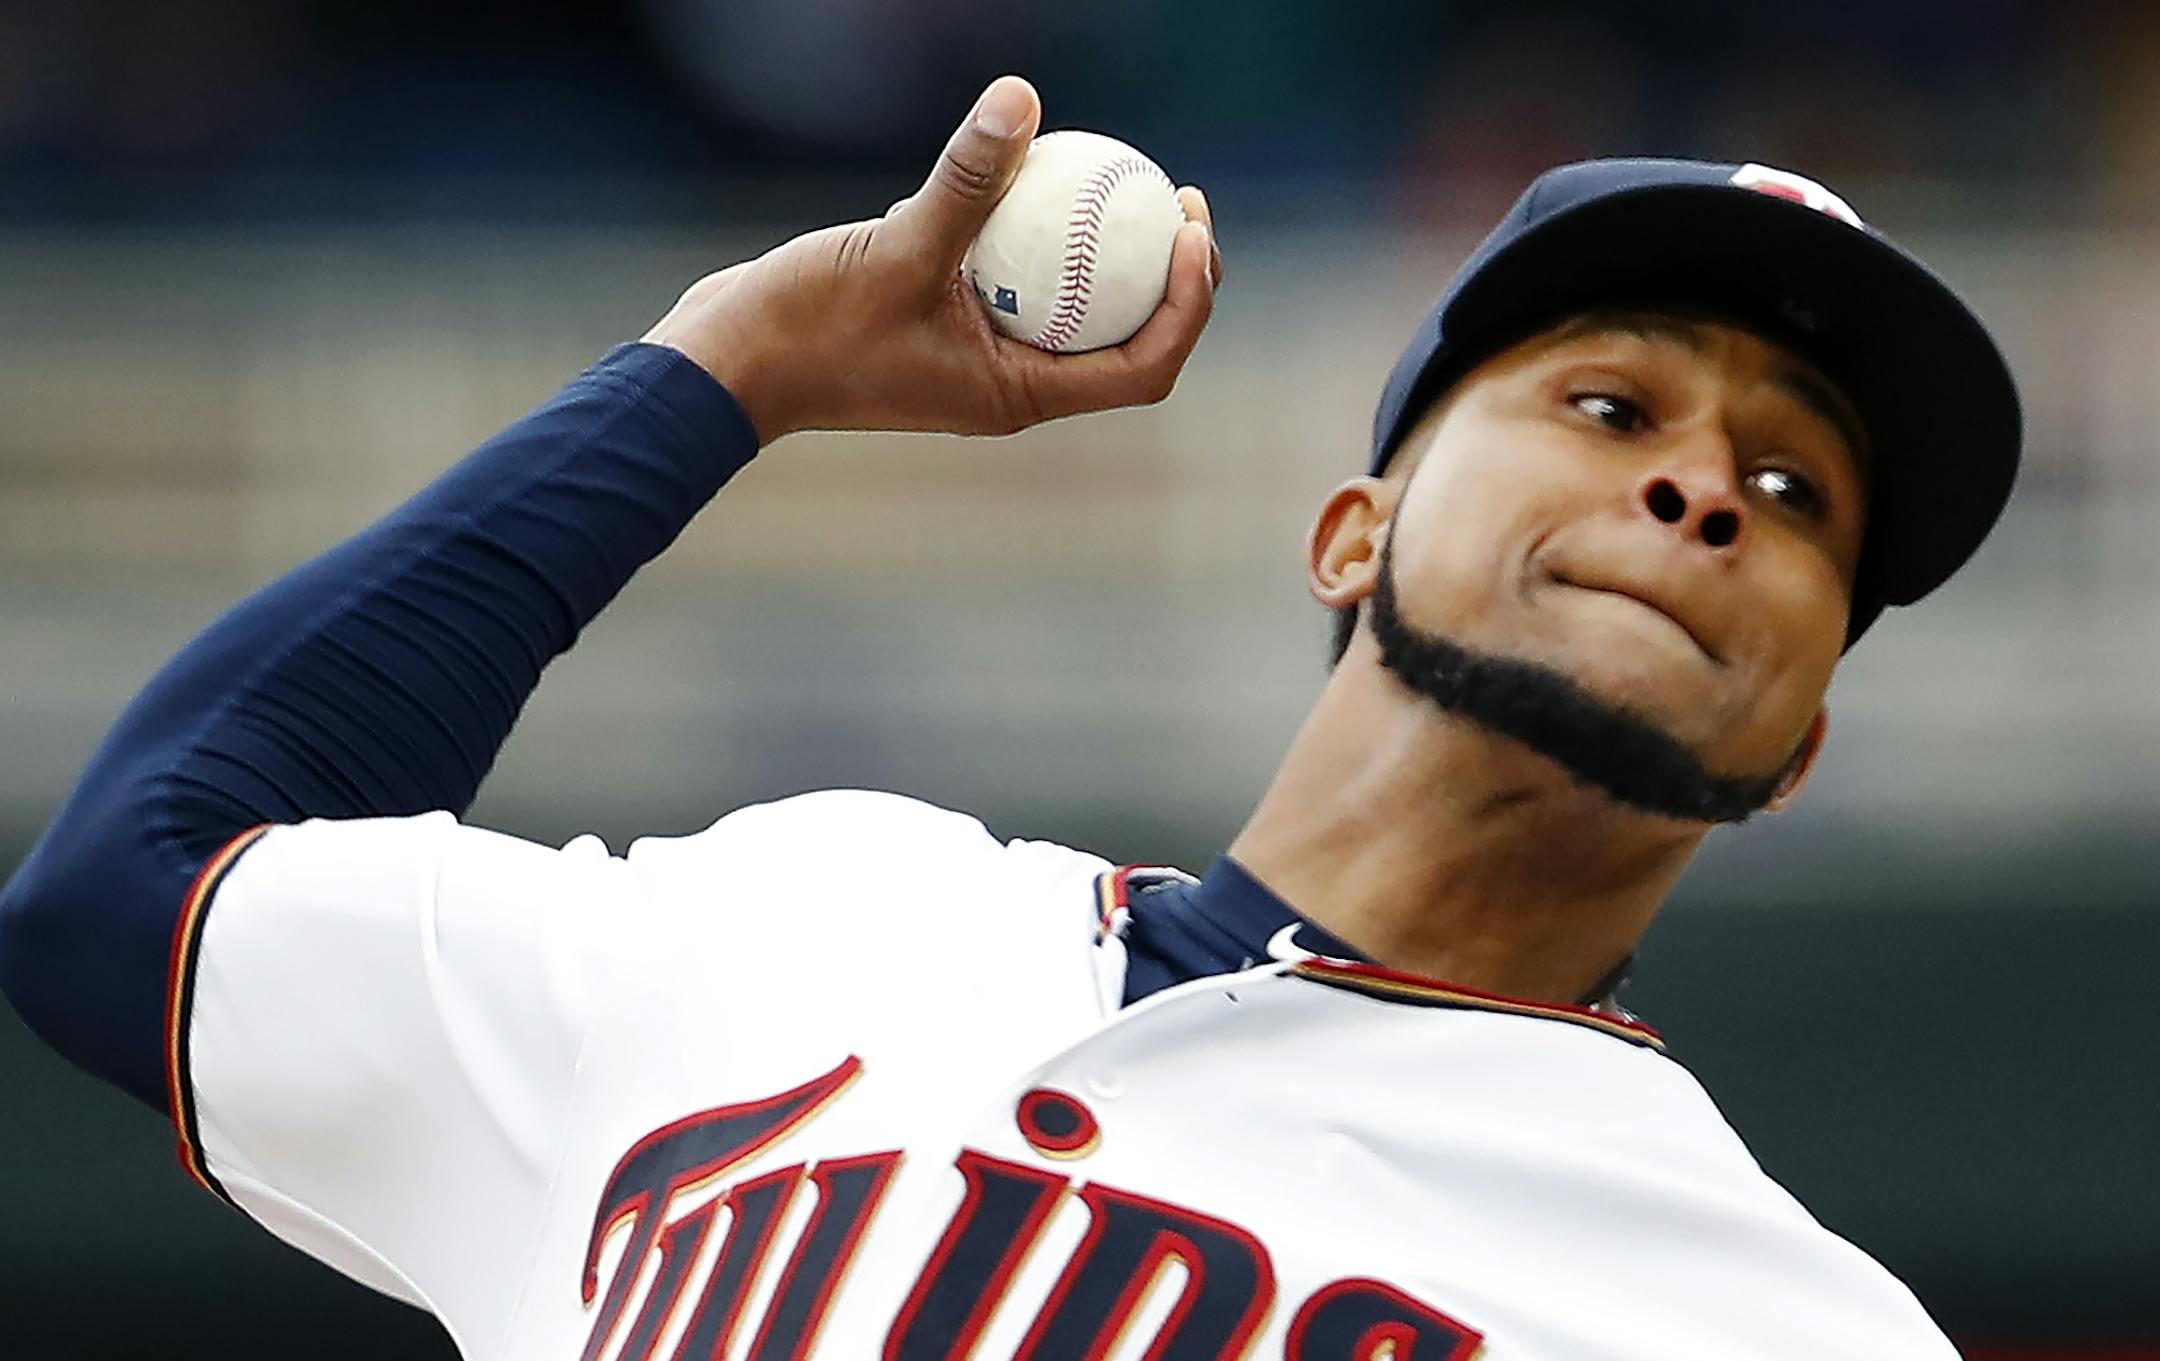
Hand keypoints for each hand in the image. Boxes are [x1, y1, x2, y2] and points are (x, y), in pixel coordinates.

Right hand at [642, 76, 1221, 443]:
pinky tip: (1022, 171)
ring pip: (1067, 305)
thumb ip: (967, 180)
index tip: (1191, 234)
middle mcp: (1011, 384)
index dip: (1187, 306)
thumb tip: (1021, 98)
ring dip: (1101, 253)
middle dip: (1167, 277)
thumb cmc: (810, 330)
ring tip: (1121, 180)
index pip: (1142, 368)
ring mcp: (977, 357)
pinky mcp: (943, 323)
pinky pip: (1009, 277)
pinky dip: (1027, 234)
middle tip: (1180, 199)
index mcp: (1020, 394)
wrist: (725, 365)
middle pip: (1124, 338)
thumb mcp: (897, 245)